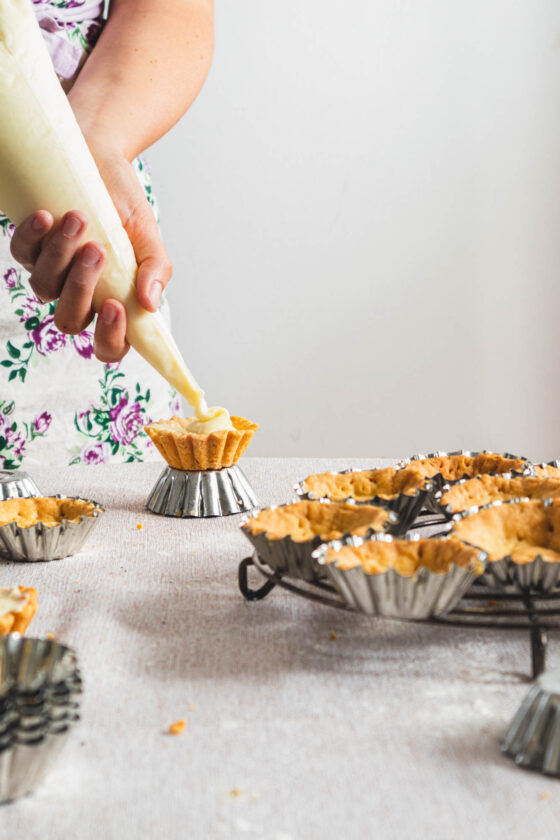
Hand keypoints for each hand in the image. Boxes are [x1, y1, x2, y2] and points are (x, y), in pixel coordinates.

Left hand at [9, 149, 172, 362]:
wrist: (101, 158)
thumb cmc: (124, 202)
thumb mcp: (148, 234)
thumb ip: (156, 269)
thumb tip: (150, 303)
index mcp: (113, 301)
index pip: (108, 346)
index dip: (109, 339)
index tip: (116, 306)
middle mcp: (80, 294)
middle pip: (69, 320)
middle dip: (80, 289)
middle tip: (98, 251)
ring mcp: (52, 272)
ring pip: (44, 287)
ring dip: (61, 256)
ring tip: (79, 219)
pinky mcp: (30, 246)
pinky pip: (22, 254)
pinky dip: (33, 236)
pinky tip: (48, 216)